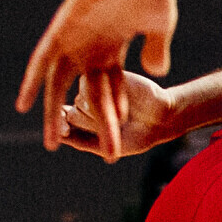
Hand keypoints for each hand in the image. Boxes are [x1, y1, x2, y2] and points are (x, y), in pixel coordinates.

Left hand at [18, 0, 176, 153]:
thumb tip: (156, 72)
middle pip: (89, 95)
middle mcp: (91, 48)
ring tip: (53, 142)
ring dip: (55, 113)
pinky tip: (23, 104)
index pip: (113, 90)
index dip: (115, 116)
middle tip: (101, 156)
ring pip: (61, 85)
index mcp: (114, 49)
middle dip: (95, 125)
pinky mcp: (62, 30)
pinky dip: (31, 81)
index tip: (120, 143)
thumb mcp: (160, 26)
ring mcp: (75, 40)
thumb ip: (157, 49)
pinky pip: (41, 61)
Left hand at [58, 69, 179, 162]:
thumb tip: (58, 133)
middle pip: (72, 113)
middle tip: (110, 127)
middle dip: (85, 123)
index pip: (64, 122)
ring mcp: (98, 88)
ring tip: (120, 118)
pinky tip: (117, 106)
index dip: (62, 127)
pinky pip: (89, 84)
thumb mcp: (106, 146)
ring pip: (81, 100)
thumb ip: (80, 141)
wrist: (163, 118)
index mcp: (85, 120)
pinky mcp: (108, 75)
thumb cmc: (136, 136)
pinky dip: (100, 98)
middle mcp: (89, 102)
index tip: (63, 132)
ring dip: (96, 114)